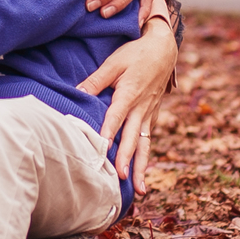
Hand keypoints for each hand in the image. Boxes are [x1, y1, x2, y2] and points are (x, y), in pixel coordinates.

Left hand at [80, 18, 177, 180]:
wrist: (164, 49)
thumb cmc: (135, 54)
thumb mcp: (114, 62)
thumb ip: (95, 80)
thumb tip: (76, 92)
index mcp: (129, 93)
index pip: (116, 117)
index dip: (108, 133)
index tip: (102, 150)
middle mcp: (141, 108)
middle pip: (133, 138)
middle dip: (127, 159)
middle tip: (121, 178)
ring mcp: (149, 114)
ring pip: (145, 145)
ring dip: (141, 167)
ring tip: (139, 189)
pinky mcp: (152, 116)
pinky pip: (148, 140)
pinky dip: (144, 157)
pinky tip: (140, 172)